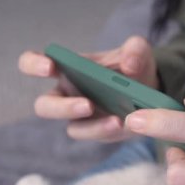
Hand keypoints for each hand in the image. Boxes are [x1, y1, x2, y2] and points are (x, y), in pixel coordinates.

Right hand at [19, 36, 157, 141]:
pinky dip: (108, 130)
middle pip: (45, 106)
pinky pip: (95, 135)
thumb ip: (134, 50)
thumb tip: (129, 64)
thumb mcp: (138, 51)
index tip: (49, 66)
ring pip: (72, 128)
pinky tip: (123, 123)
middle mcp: (68, 93)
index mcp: (67, 68)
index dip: (33, 64)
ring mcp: (81, 116)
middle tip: (87, 104)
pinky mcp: (98, 130)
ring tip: (115, 120)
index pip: (34, 63)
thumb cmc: (134, 64)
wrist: (151, 86)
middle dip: (62, 107)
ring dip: (91, 126)